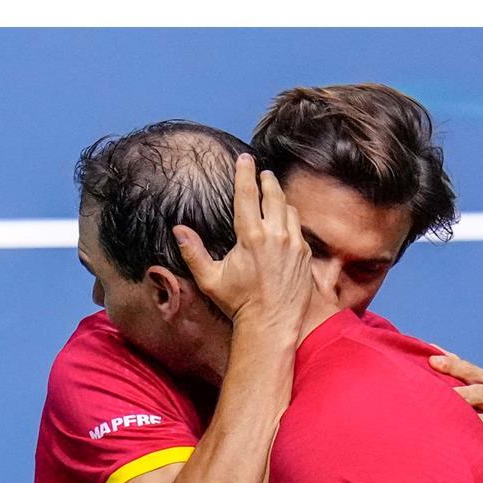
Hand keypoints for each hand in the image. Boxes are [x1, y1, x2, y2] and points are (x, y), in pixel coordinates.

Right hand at [172, 154, 312, 330]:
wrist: (271, 324)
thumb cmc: (239, 303)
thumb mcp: (210, 279)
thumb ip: (193, 252)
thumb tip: (178, 229)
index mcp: (251, 236)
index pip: (248, 194)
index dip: (245, 173)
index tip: (245, 158)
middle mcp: (276, 235)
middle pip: (273, 195)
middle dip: (267, 180)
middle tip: (262, 172)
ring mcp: (294, 244)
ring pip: (289, 209)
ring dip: (280, 198)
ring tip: (273, 193)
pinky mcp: (304, 255)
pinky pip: (298, 227)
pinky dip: (290, 218)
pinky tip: (285, 219)